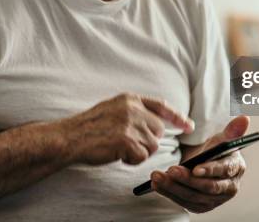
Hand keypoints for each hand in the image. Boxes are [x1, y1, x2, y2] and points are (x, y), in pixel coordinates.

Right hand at [66, 93, 193, 165]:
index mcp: (130, 99)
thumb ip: (134, 112)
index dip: (177, 117)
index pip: (161, 106)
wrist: (70, 137)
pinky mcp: (127, 140)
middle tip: (128, 144)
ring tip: (118, 147)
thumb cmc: (89, 127)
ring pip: (152, 145)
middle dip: (148, 141)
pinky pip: (141, 156)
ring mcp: (130, 124)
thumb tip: (155, 124)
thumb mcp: (112, 108)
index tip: (189, 126)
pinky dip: (131, 160)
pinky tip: (116, 154)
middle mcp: (133, 109)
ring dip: (138, 152)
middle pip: (158, 130)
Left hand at [151, 115, 249, 212]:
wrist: (205, 163)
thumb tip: (245, 118)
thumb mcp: (222, 139)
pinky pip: (183, 202)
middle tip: (171, 170)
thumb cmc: (215, 151)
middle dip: (188, 179)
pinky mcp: (201, 206)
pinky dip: (169, 193)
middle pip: (207, 187)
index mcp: (236, 169)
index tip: (195, 168)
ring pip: (193, 196)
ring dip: (174, 187)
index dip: (210, 170)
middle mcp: (228, 188)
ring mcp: (214, 200)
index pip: (224, 171)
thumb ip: (232, 130)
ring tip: (158, 176)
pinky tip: (157, 184)